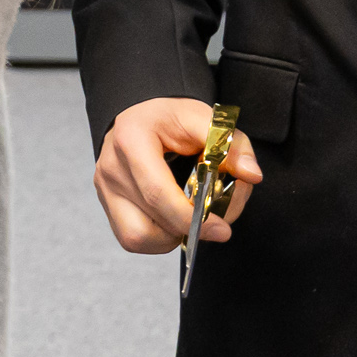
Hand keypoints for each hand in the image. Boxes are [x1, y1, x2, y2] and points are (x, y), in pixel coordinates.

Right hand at [92, 95, 261, 254]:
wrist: (143, 117)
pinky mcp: (107, 205)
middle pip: (152, 220)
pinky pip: (132, 239)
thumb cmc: (172, 118)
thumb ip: (232, 144)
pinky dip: (159, 237)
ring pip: (138, 238)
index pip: (157, 193)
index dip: (191, 219)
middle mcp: (111, 167)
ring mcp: (105, 189)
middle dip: (191, 229)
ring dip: (172, 236)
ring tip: (190, 215)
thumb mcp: (206, 119)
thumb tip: (251, 175)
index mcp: (131, 139)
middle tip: (216, 222)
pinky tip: (173, 218)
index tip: (221, 229)